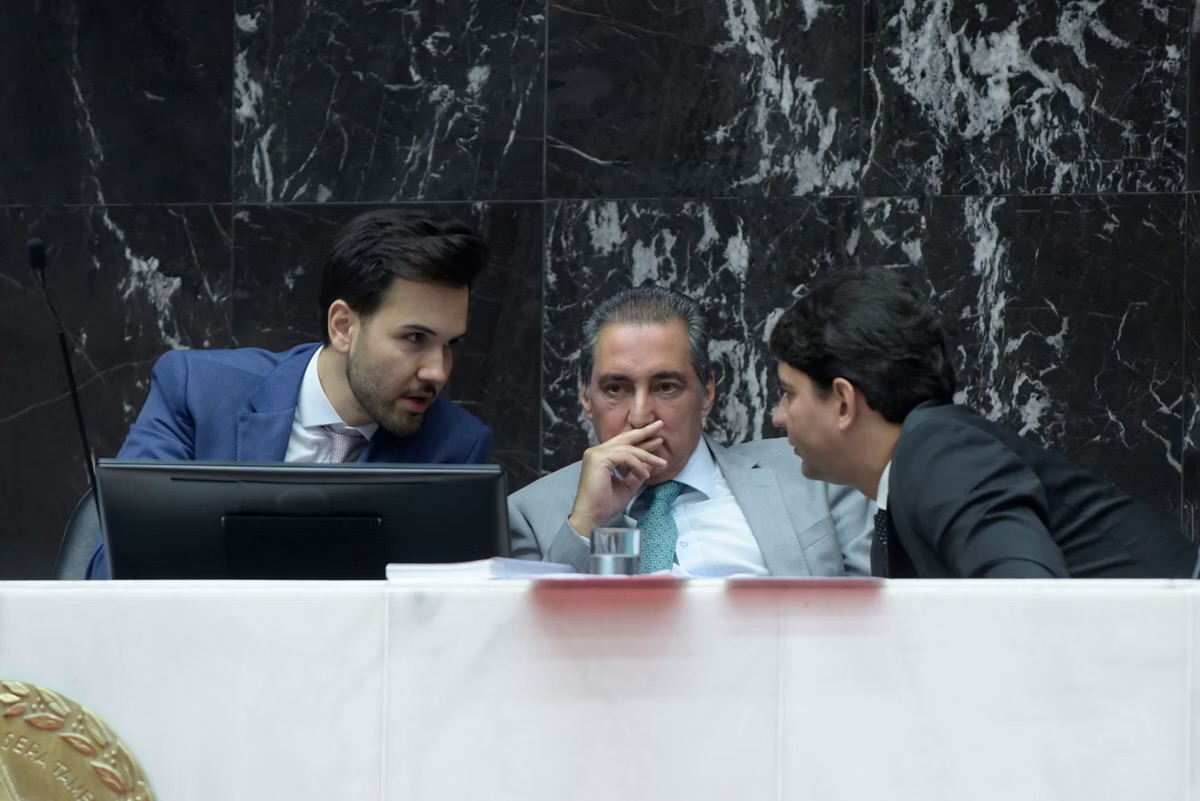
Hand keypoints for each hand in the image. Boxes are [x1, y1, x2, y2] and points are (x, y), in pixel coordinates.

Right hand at [568, 420, 667, 536]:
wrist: (592, 517)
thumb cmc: (605, 505)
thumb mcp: (626, 487)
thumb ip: (636, 474)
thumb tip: (650, 464)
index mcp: (601, 457)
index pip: (623, 445)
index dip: (641, 442)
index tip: (657, 440)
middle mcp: (596, 452)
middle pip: (624, 438)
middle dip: (644, 432)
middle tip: (660, 425)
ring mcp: (595, 454)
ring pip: (628, 449)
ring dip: (647, 456)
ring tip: (662, 463)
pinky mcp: (598, 459)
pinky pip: (625, 457)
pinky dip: (638, 465)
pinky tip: (646, 474)